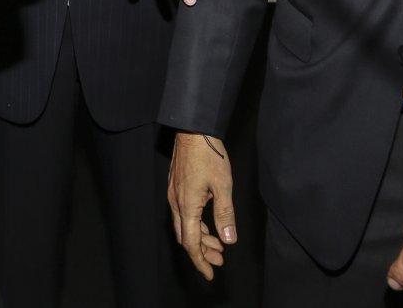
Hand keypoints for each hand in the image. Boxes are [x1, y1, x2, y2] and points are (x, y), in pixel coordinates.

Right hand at [168, 131, 236, 279]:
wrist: (193, 130)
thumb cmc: (209, 154)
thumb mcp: (223, 185)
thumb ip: (225, 214)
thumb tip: (228, 240)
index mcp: (187, 206)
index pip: (191, 243)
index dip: (201, 261)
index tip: (210, 273)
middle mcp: (176, 203)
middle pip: (185, 237)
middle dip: (202, 252)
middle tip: (219, 260)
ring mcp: (174, 195)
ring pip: (184, 226)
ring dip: (200, 238)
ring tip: (218, 245)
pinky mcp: (176, 187)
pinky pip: (183, 214)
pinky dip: (195, 224)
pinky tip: (208, 223)